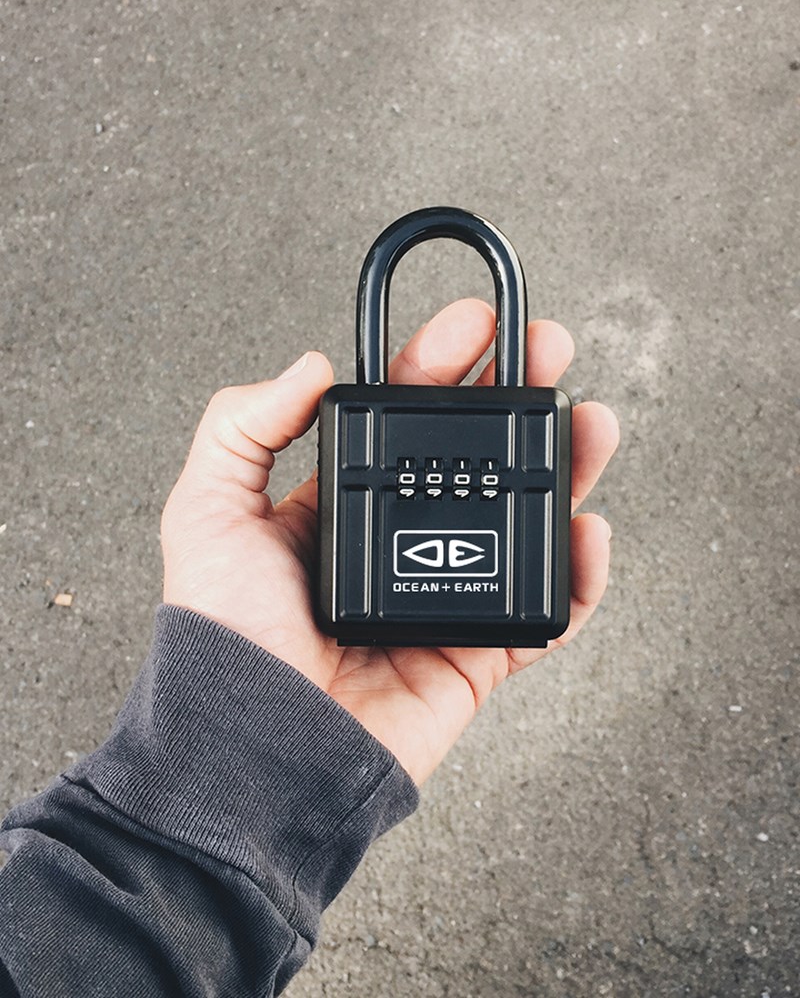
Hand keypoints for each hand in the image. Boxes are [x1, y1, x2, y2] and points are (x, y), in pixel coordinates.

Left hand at [161, 300, 618, 783]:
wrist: (252, 750)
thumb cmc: (220, 640)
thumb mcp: (206, 511)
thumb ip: (243, 426)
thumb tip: (311, 364)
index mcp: (341, 508)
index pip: (405, 423)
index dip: (443, 368)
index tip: (478, 324)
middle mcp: (397, 545)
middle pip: (475, 462)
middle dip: (518, 404)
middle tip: (550, 354)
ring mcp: (441, 598)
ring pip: (521, 524)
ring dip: (565, 472)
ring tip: (591, 424)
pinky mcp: (474, 657)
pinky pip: (542, 614)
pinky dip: (577, 578)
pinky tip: (589, 533)